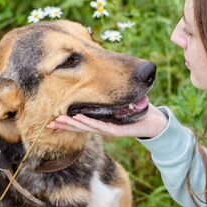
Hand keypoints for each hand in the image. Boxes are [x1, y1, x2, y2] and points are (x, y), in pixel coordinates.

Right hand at [47, 103, 167, 138]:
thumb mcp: (122, 100)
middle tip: (49, 122)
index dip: (68, 118)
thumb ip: (111, 94)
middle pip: (80, 125)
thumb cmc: (139, 110)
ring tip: (58, 121)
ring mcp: (109, 129)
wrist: (157, 122)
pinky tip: (77, 118)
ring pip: (87, 127)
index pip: (81, 119)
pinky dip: (88, 122)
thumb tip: (103, 76)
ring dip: (72, 124)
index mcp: (102, 120)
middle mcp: (103, 126)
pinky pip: (100, 126)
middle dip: (65, 123)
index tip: (54, 114)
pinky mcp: (117, 131)